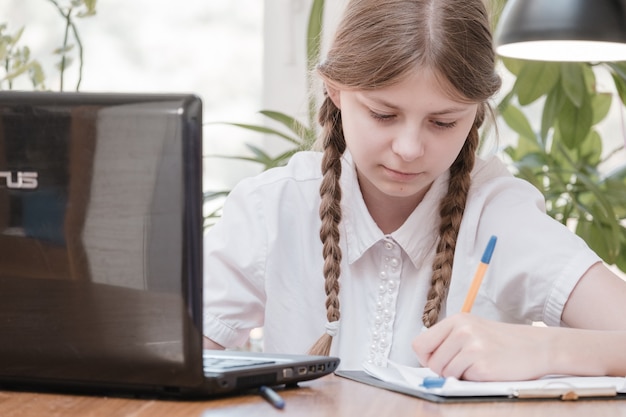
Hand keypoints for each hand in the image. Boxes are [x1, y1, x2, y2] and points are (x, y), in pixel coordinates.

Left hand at [412, 314, 551, 380]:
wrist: (538, 347)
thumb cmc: (503, 342)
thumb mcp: (472, 329)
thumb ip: (448, 339)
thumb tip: (424, 358)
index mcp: (456, 320)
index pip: (419, 344)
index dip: (426, 357)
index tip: (438, 360)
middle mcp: (462, 330)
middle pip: (431, 361)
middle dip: (442, 369)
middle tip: (463, 365)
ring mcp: (472, 347)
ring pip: (444, 372)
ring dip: (458, 375)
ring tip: (477, 365)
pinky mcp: (482, 365)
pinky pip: (462, 380)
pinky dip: (472, 379)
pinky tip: (487, 369)